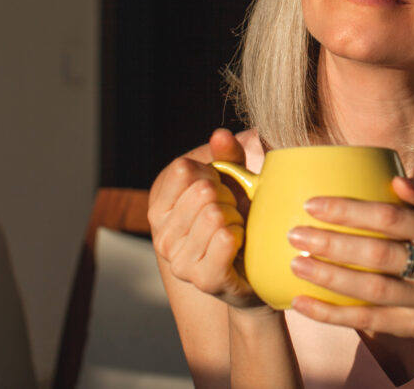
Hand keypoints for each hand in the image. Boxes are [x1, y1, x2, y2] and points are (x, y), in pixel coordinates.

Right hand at [148, 128, 263, 308]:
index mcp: (160, 209)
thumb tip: (221, 134)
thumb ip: (227, 156)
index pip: (183, 170)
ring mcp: (179, 261)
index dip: (211, 173)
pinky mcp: (203, 279)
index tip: (219, 188)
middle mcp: (162, 236)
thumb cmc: (238, 220)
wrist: (253, 270)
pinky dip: (240, 236)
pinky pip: (225, 239)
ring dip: (236, 218)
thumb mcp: (233, 183)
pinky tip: (239, 245)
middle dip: (227, 197)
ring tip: (235, 230)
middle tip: (231, 214)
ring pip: (214, 215)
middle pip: (202, 192)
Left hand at [286, 175, 413, 339]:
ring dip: (329, 277)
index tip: (312, 205)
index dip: (351, 211)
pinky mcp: (413, 328)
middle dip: (333, 243)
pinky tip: (301, 302)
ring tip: (295, 264)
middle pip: (379, 254)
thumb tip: (397, 178)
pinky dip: (331, 314)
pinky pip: (367, 321)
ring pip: (372, 290)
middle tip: (295, 235)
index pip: (392, 218)